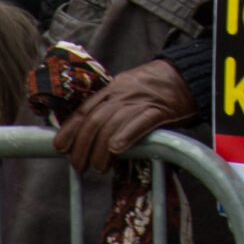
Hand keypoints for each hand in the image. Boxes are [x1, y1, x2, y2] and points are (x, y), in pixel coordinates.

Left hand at [53, 58, 194, 172]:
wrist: (184, 76)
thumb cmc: (154, 89)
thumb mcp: (126, 90)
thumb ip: (110, 107)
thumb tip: (89, 135)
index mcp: (112, 89)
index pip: (85, 110)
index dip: (70, 130)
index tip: (59, 147)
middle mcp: (122, 94)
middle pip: (95, 121)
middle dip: (82, 146)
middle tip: (79, 166)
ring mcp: (139, 101)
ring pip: (112, 124)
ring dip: (101, 150)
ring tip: (98, 167)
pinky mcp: (158, 109)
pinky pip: (139, 123)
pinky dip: (125, 136)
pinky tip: (116, 150)